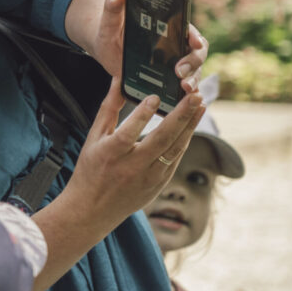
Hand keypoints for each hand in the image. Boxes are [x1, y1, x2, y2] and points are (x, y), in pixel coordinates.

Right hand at [61, 78, 204, 223]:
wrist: (93, 209)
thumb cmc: (90, 169)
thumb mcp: (93, 138)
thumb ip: (108, 109)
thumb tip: (119, 81)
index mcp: (111, 155)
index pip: (129, 133)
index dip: (142, 115)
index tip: (155, 96)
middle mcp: (131, 167)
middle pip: (161, 139)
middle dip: (181, 116)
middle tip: (196, 96)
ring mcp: (149, 178)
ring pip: (175, 149)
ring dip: (191, 126)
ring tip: (201, 105)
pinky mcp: (159, 184)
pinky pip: (175, 159)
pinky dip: (184, 140)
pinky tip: (191, 125)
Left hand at [93, 0, 208, 92]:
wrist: (107, 49)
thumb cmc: (110, 32)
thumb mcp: (108, 22)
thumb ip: (112, 9)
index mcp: (167, 26)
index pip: (188, 30)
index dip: (194, 36)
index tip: (193, 43)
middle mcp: (175, 44)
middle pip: (196, 52)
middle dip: (193, 62)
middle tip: (180, 72)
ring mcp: (174, 62)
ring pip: (193, 71)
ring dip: (193, 79)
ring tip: (184, 88)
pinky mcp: (167, 78)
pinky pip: (182, 86)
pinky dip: (186, 94)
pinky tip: (185, 102)